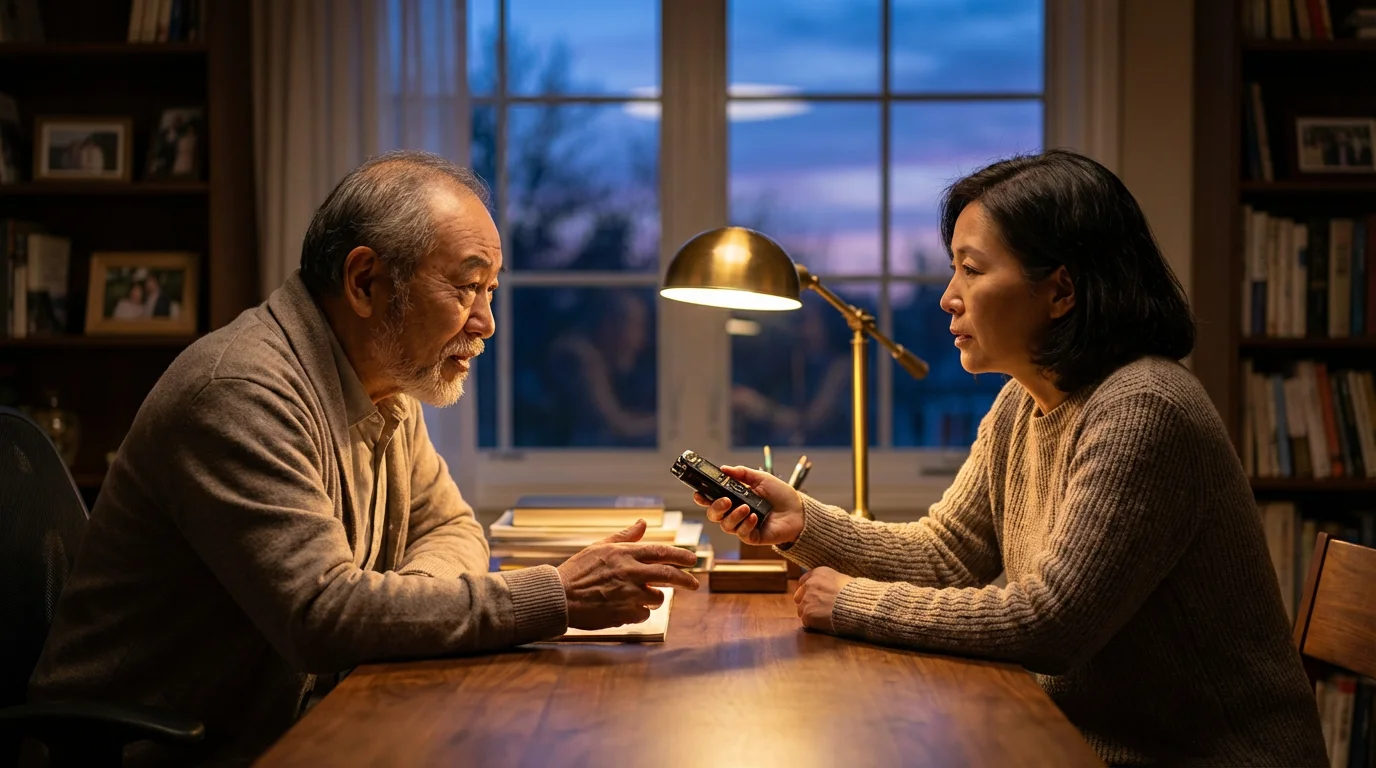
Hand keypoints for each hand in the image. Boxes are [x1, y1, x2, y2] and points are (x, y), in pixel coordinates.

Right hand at [556, 520, 699, 630]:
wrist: (560, 596)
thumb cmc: (577, 571)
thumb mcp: (600, 547)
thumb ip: (624, 537)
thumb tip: (642, 523)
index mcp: (625, 554)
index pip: (661, 552)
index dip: (680, 555)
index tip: (692, 560)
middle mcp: (631, 572)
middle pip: (669, 575)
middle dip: (686, 579)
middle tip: (693, 583)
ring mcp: (629, 594)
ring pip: (658, 598)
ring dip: (654, 598)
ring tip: (640, 597)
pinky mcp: (625, 613)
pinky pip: (644, 614)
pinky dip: (639, 612)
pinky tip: (625, 608)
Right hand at [692, 465, 802, 546]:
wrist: (799, 511)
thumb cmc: (780, 494)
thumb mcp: (761, 479)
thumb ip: (742, 473)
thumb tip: (724, 468)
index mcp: (734, 498)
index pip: (712, 500)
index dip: (703, 498)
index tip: (699, 493)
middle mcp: (735, 513)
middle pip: (714, 515)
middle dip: (716, 508)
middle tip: (726, 500)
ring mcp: (743, 526)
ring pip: (726, 525)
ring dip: (734, 516)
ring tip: (746, 508)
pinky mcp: (752, 537)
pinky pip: (741, 534)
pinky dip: (746, 525)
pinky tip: (755, 518)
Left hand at [793, 566, 852, 633]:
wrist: (859, 605)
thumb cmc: (855, 594)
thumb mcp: (841, 580)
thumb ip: (828, 583)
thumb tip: (825, 590)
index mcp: (818, 573)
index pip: (803, 582)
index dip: (808, 591)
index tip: (814, 597)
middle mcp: (809, 584)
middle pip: (799, 597)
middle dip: (807, 603)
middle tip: (818, 610)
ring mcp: (807, 599)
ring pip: (801, 610)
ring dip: (810, 614)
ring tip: (824, 617)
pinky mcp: (807, 613)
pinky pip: (806, 621)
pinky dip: (813, 624)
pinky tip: (824, 623)